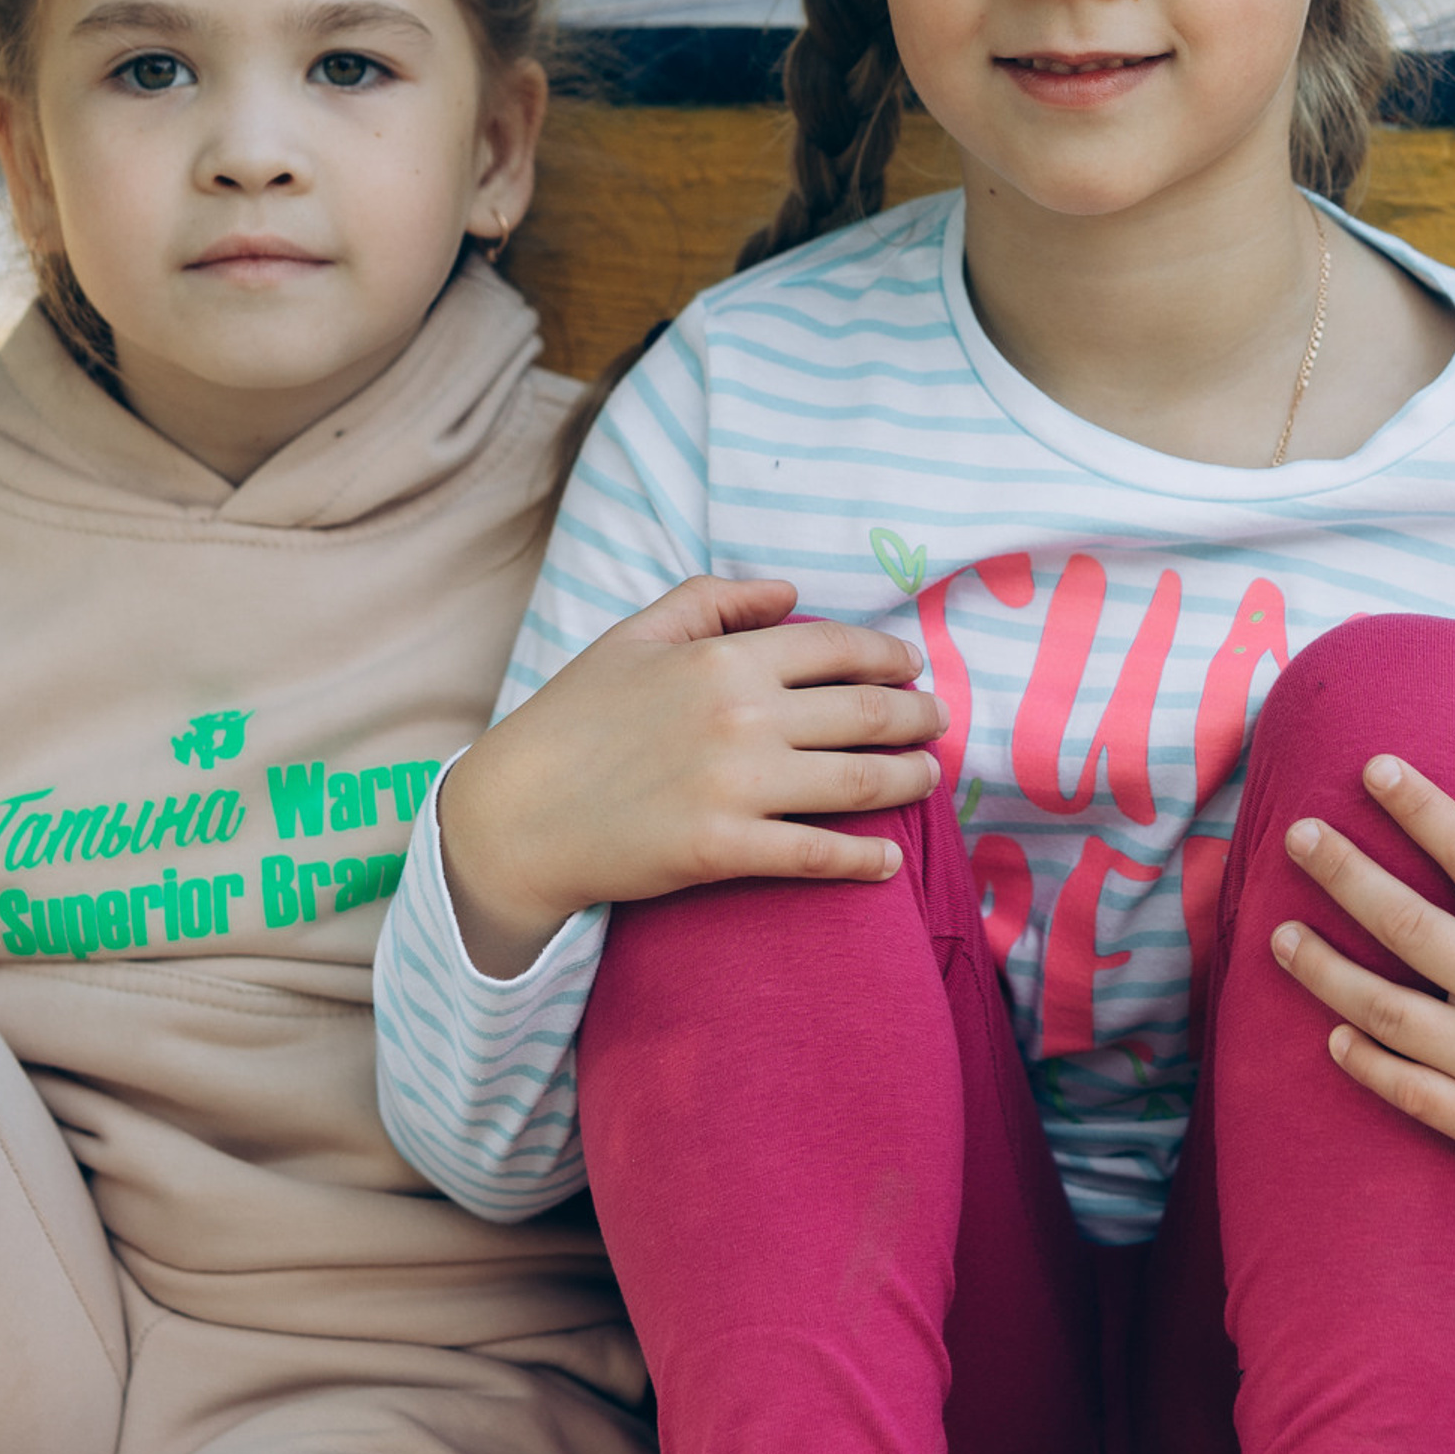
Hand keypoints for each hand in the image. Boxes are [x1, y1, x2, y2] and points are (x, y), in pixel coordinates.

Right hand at [439, 576, 945, 976]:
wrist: (515, 814)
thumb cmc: (574, 718)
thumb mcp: (636, 635)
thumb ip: (714, 601)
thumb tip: (788, 592)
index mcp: (724, 659)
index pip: (836, 647)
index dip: (888, 657)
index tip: (913, 668)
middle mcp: (743, 717)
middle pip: (866, 713)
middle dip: (918, 717)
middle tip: (940, 722)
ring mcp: (737, 786)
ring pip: (859, 781)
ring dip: (909, 778)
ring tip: (928, 776)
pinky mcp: (723, 849)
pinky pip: (816, 854)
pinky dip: (863, 858)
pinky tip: (888, 861)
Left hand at [1272, 760, 1454, 1265]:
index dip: (1419, 806)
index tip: (1372, 767)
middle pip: (1407, 923)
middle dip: (1343, 872)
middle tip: (1295, 834)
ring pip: (1384, 1009)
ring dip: (1323, 969)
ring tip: (1278, 935)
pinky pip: (1404, 1088)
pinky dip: (1361, 1060)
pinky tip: (1330, 1033)